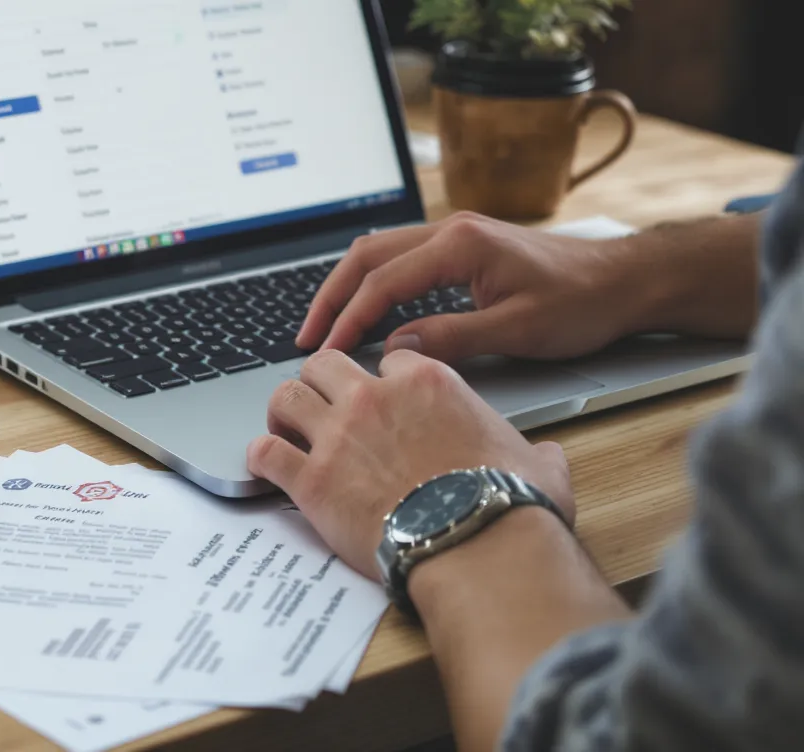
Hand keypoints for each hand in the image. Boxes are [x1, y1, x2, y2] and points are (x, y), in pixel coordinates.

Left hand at [247, 349, 574, 581]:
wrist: (478, 546)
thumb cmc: (509, 506)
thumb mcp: (536, 465)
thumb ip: (534, 452)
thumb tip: (548, 460)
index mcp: (427, 383)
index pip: (387, 359)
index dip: (381, 378)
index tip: (380, 398)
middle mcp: (375, 398)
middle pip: (325, 364)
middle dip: (319, 382)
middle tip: (321, 406)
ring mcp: (339, 436)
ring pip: (285, 396)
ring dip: (282, 412)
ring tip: (285, 429)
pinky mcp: (312, 480)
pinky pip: (264, 452)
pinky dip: (260, 458)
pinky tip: (266, 466)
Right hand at [296, 212, 646, 362]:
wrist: (624, 279)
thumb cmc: (581, 303)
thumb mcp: (517, 330)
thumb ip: (451, 337)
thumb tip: (395, 348)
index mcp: (460, 245)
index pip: (383, 282)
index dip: (349, 319)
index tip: (326, 350)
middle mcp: (451, 230)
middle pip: (366, 257)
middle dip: (330, 297)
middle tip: (306, 338)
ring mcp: (456, 234)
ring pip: (378, 253)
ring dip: (347, 287)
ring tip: (324, 325)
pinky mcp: (462, 246)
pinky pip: (400, 258)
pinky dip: (372, 283)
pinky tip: (364, 308)